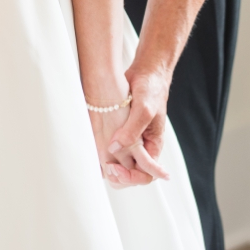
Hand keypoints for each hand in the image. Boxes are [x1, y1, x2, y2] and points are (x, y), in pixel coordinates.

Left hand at [105, 65, 172, 185]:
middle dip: (119, 176)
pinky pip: (112, 152)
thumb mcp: (145, 110)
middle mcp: (142, 146)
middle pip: (132, 175)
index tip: (116, 168)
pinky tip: (95, 153)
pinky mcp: (120, 133)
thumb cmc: (151, 89)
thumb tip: (114, 150)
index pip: (147, 175)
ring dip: (111, 169)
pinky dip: (104, 156)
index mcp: (153, 145)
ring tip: (100, 163)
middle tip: (107, 168)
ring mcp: (131, 141)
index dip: (132, 177)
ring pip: (121, 166)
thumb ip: (132, 131)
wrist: (145, 72)